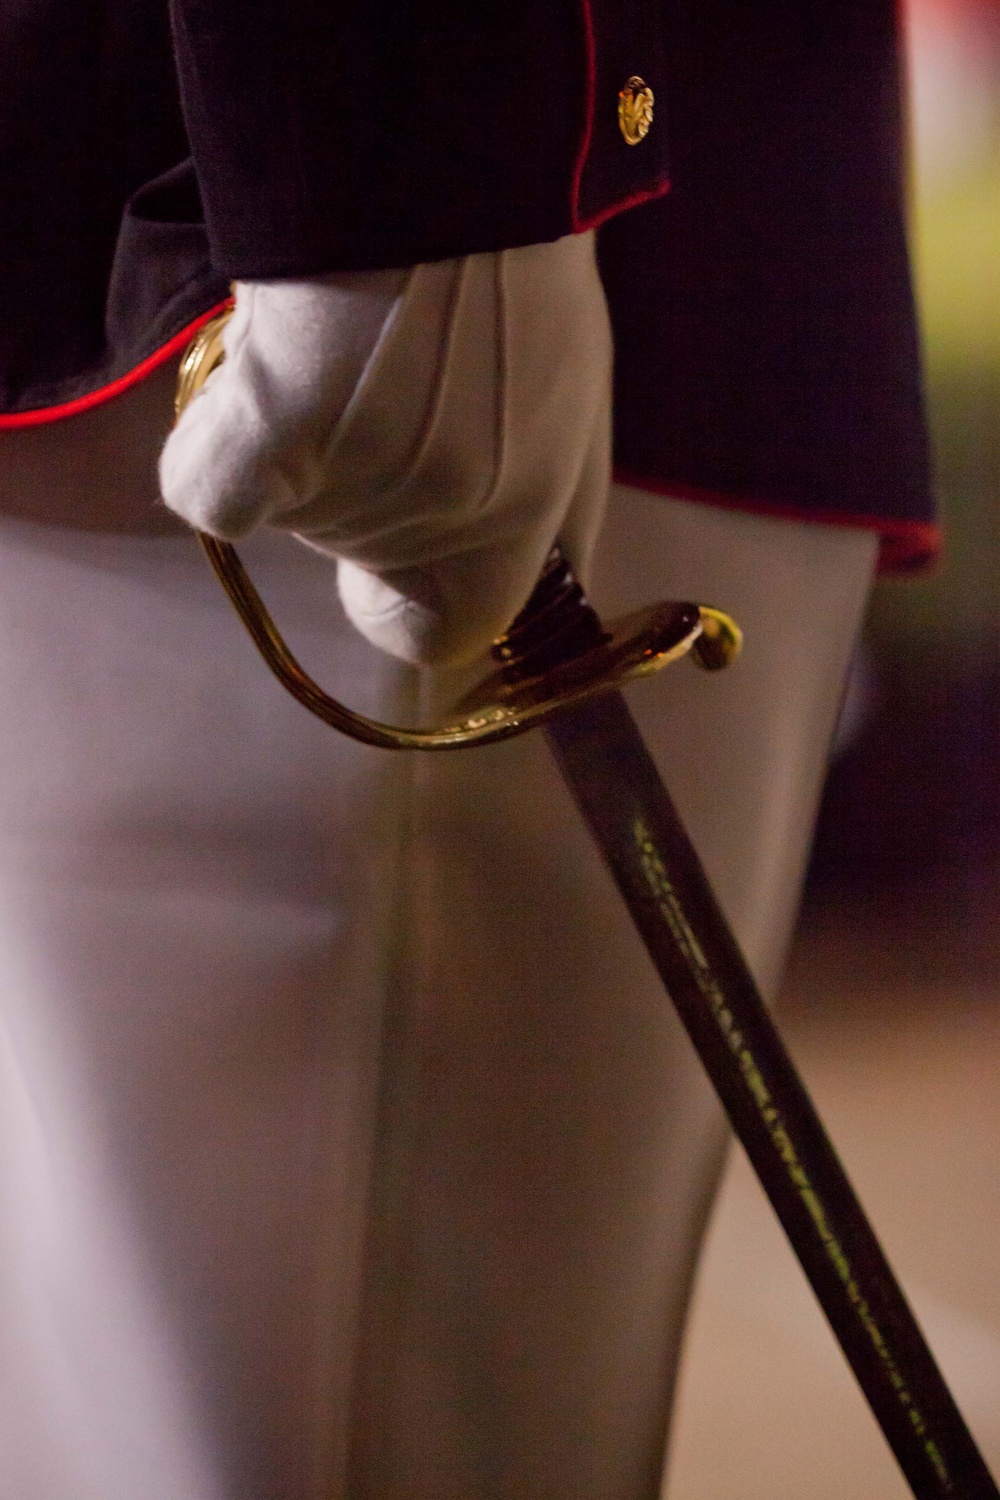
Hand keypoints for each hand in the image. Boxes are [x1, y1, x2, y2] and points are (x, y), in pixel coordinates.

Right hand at [160, 233, 611, 666]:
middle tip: (378, 397)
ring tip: (340, 347)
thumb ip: (554, 502)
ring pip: (289, 510)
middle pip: (363, 556)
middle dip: (365, 496)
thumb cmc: (523, 267)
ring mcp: (362, 478)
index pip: (454, 635)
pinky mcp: (278, 431)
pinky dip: (211, 452)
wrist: (451, 156)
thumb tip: (546, 581)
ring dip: (299, 443)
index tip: (406, 563)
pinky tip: (248, 388)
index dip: (419, 605)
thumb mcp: (576, 402)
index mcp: (526, 515)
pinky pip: (208, 492)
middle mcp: (448, 515)